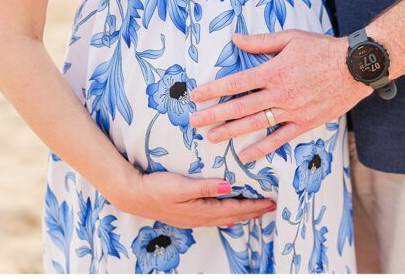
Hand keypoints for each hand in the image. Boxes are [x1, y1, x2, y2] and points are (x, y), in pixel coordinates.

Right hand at [110, 169, 275, 227]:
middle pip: (233, 216)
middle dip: (253, 212)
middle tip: (271, 207)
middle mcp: (200, 217)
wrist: (133, 195)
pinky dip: (227, 215)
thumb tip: (229, 187)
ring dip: (241, 214)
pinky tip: (229, 216)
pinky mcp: (187, 215)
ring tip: (255, 211)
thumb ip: (205, 187)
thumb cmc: (156, 187)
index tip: (270, 202)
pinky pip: (214, 217)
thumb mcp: (181, 185)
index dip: (253, 206)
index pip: (234, 209)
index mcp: (201, 210)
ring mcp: (193, 218)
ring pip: (224, 218)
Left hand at [189, 30, 372, 162]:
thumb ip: (260, 42)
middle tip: (194, 121)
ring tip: (211, 137)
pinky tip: (245, 156)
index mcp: (273, 71)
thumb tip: (235, 39)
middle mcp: (279, 94)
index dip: (213, 90)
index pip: (235, 83)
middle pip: (239, 106)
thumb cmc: (322, 49)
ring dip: (230, 132)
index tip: (195, 96)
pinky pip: (279, 139)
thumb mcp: (290, 38)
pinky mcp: (305, 123)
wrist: (355, 67)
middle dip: (213, 114)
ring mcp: (292, 111)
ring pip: (255, 124)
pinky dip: (261, 149)